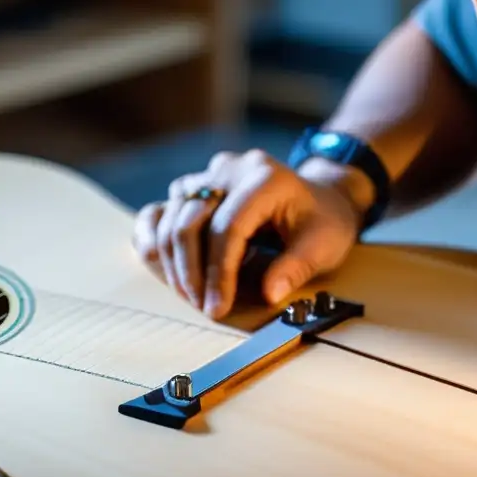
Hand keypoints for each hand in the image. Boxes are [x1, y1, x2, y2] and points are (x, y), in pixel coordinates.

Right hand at [131, 149, 367, 319]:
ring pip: (170, 216)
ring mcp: (207, 176)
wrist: (319, 197)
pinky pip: (158, 210)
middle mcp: (229, 170)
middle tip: (201, 305)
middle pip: (189, 220)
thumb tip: (269, 294)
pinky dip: (152, 238)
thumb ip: (296, 267)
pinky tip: (158, 264)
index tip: (217, 307)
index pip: (228, 227)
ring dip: (173, 262)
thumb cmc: (322, 221)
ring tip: (189, 295)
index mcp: (263, 177)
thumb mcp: (323, 245)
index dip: (218, 272)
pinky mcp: (192, 188)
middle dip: (191, 271)